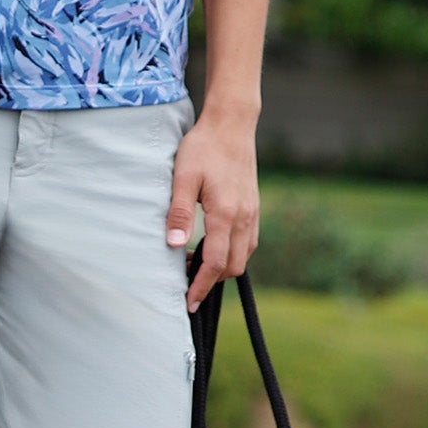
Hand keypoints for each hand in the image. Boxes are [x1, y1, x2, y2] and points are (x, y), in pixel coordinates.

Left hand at [165, 106, 259, 309]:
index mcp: (226, 214)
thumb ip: (179, 212)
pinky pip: (247, 242)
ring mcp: (252, 213)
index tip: (188, 302)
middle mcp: (245, 218)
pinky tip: (211, 245)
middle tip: (185, 282)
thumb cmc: (203, 147)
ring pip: (243, 256)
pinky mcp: (253, 207)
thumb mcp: (183, 176)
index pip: (216, 263)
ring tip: (194, 264)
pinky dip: (231, 253)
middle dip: (211, 281)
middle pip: (233, 267)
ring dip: (222, 267)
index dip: (201, 286)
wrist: (231, 124)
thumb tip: (173, 245)